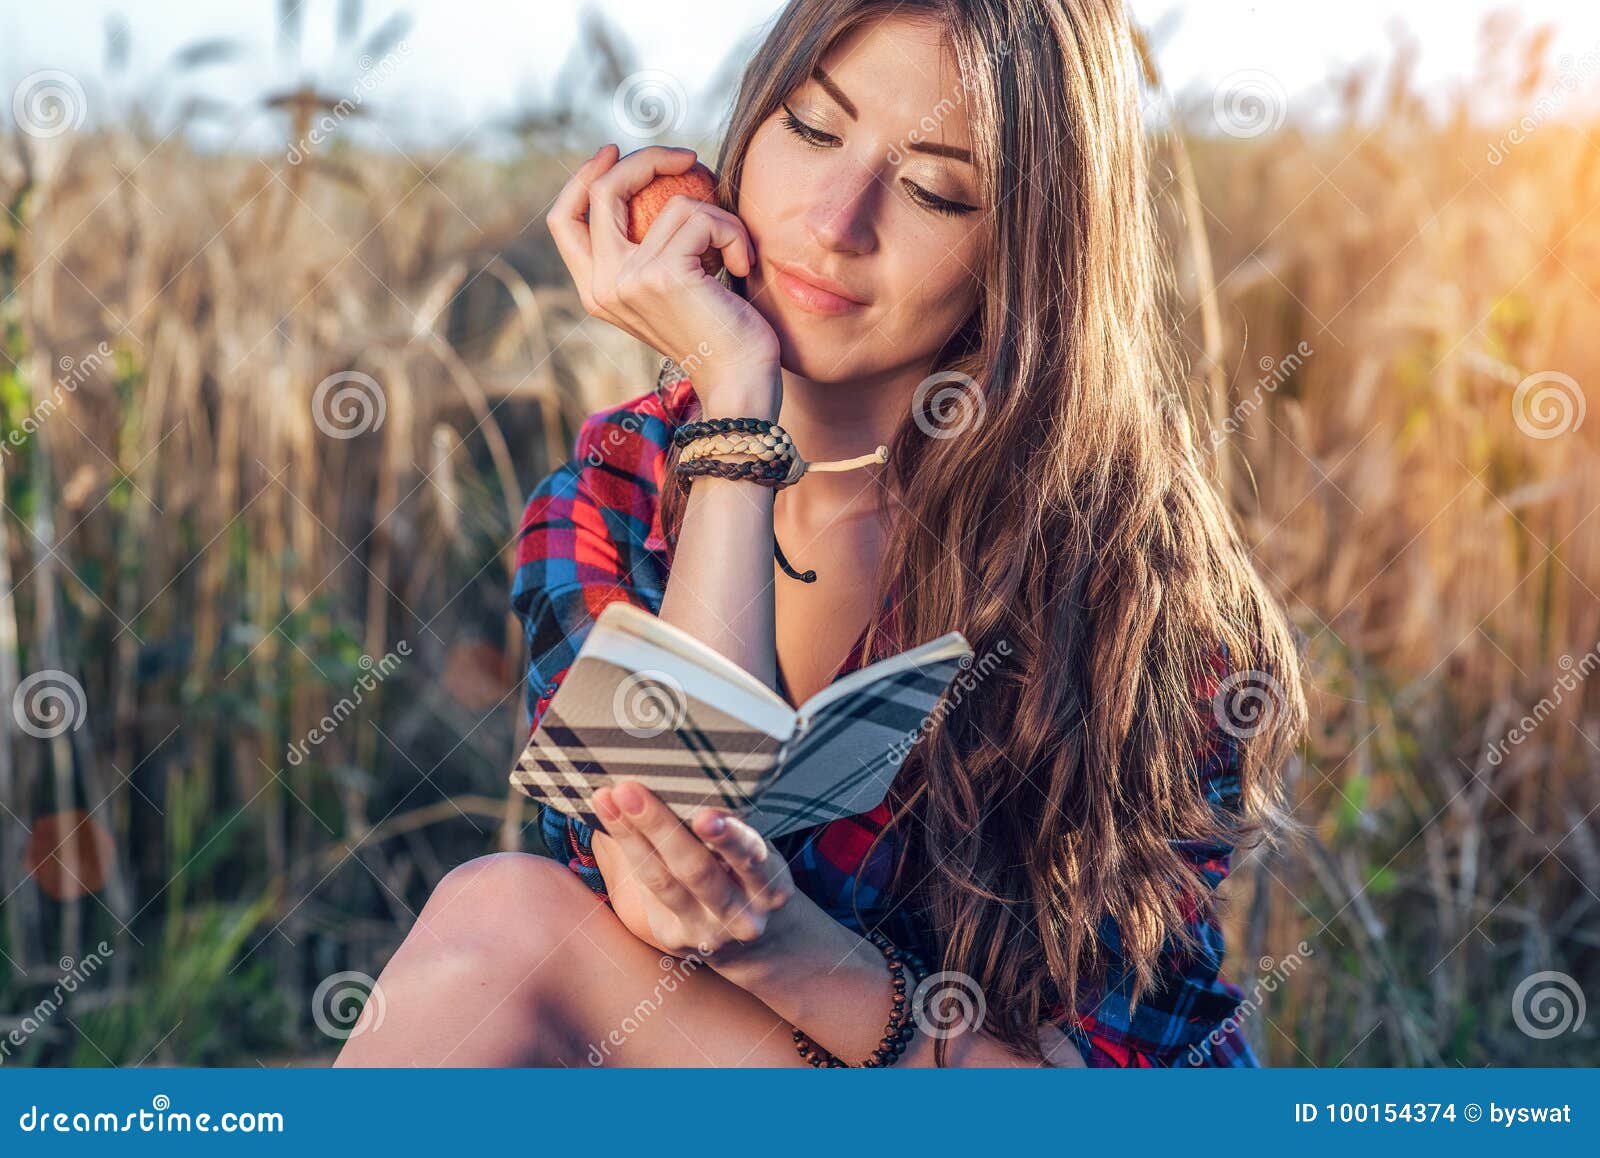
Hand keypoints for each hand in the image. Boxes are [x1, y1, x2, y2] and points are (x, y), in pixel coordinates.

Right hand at [545, 143, 781, 413]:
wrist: (741, 384)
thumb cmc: (721, 336)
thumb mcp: (674, 289)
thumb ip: (653, 250)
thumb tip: (659, 182)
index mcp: (597, 291)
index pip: (565, 220)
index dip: (583, 177)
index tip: (615, 151)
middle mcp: (603, 286)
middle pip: (602, 191)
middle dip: (646, 159)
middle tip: (687, 158)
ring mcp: (629, 279)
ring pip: (671, 202)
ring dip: (717, 215)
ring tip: (736, 252)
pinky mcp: (663, 274)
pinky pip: (701, 217)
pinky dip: (732, 233)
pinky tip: (742, 267)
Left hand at [590, 779, 796, 963]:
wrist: (758, 945)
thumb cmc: (752, 877)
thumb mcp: (760, 857)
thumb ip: (733, 829)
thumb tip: (686, 774)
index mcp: (770, 886)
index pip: (749, 859)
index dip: (729, 838)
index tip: (705, 816)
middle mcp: (740, 915)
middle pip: (695, 870)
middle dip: (659, 827)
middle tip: (629, 790)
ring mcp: (705, 932)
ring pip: (661, 882)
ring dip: (630, 837)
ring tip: (607, 801)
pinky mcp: (675, 939)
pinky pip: (645, 893)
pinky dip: (626, 854)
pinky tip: (608, 823)